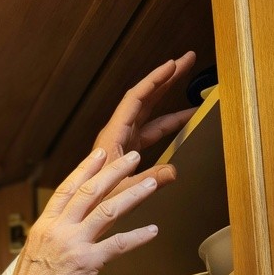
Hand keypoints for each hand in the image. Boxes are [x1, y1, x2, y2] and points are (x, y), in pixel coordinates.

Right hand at [2, 144, 159, 274]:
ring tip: (150, 183)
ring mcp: (74, 245)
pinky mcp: (87, 263)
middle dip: (115, 170)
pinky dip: (138, 236)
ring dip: (134, 194)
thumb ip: (52, 242)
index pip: (67, 189)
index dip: (85, 168)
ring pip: (108, 210)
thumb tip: (65, 238)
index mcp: (45, 226)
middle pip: (91, 191)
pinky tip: (151, 230)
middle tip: (133, 158)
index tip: (99, 154)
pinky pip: (118, 244)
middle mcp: (59, 230)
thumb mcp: (34, 256)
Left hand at [93, 52, 197, 194]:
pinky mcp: (128, 153)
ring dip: (171, 100)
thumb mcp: (122, 192)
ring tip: (192, 89)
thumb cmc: (93, 202)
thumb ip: (149, 180)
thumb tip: (173, 171)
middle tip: (187, 61)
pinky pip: (152, 132)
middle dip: (167, 79)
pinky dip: (169, 124)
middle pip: (145, 99)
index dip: (154, 81)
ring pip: (151, 115)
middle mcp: (118, 134)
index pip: (136, 99)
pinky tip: (184, 123)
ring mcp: (124, 142)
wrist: (80, 213)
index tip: (172, 65)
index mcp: (113, 136)